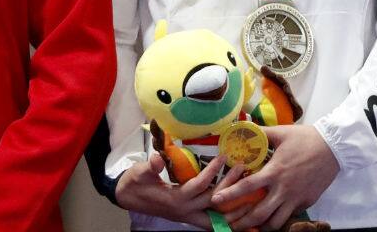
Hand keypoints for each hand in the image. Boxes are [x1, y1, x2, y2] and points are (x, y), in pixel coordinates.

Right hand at [116, 153, 231, 229]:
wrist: (127, 198)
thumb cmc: (134, 183)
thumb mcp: (139, 172)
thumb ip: (150, 166)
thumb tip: (158, 158)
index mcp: (175, 199)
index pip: (200, 185)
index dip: (213, 171)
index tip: (224, 157)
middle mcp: (185, 211)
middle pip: (215, 201)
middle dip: (231, 185)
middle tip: (242, 169)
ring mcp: (188, 216)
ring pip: (217, 216)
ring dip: (233, 206)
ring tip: (249, 193)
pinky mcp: (189, 217)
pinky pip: (212, 221)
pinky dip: (225, 218)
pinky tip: (238, 212)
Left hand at [211, 124, 338, 230]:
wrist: (334, 148)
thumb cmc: (305, 138)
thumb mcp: (280, 133)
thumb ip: (259, 133)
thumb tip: (240, 128)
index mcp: (274, 171)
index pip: (247, 187)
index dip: (230, 195)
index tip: (217, 200)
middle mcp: (284, 189)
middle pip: (260, 212)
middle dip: (242, 222)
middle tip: (229, 225)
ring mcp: (297, 198)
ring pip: (276, 221)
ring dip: (261, 226)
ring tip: (248, 228)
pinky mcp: (307, 202)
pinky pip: (290, 217)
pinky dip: (278, 221)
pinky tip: (269, 221)